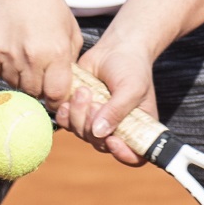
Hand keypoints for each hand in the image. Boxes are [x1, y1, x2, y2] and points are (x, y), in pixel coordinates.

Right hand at [0, 0, 81, 104]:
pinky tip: (14, 52)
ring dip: (22, 79)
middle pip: (34, 93)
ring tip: (27, 59)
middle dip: (39, 88)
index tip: (55, 94)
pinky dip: (7, 69)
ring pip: (16, 85)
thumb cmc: (49, 7)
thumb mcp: (71, 31)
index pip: (56, 94)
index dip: (57, 98)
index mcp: (56, 53)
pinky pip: (0, 74)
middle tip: (41, 74)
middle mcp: (32, 57)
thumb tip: (66, 85)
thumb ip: (70, 60)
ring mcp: (9, 56)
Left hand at [67, 43, 157, 165]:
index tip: (112, 139)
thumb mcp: (132, 87)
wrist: (115, 48)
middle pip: (101, 144)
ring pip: (82, 133)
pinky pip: (67, 124)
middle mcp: (117, 129)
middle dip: (93, 125)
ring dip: (79, 115)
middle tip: (94, 101)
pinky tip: (70, 98)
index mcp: (137, 128)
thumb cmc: (132, 67)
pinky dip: (65, 114)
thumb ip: (118, 110)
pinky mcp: (79, 112)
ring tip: (83, 92)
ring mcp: (96, 122)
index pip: (134, 156)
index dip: (123, 154)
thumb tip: (99, 132)